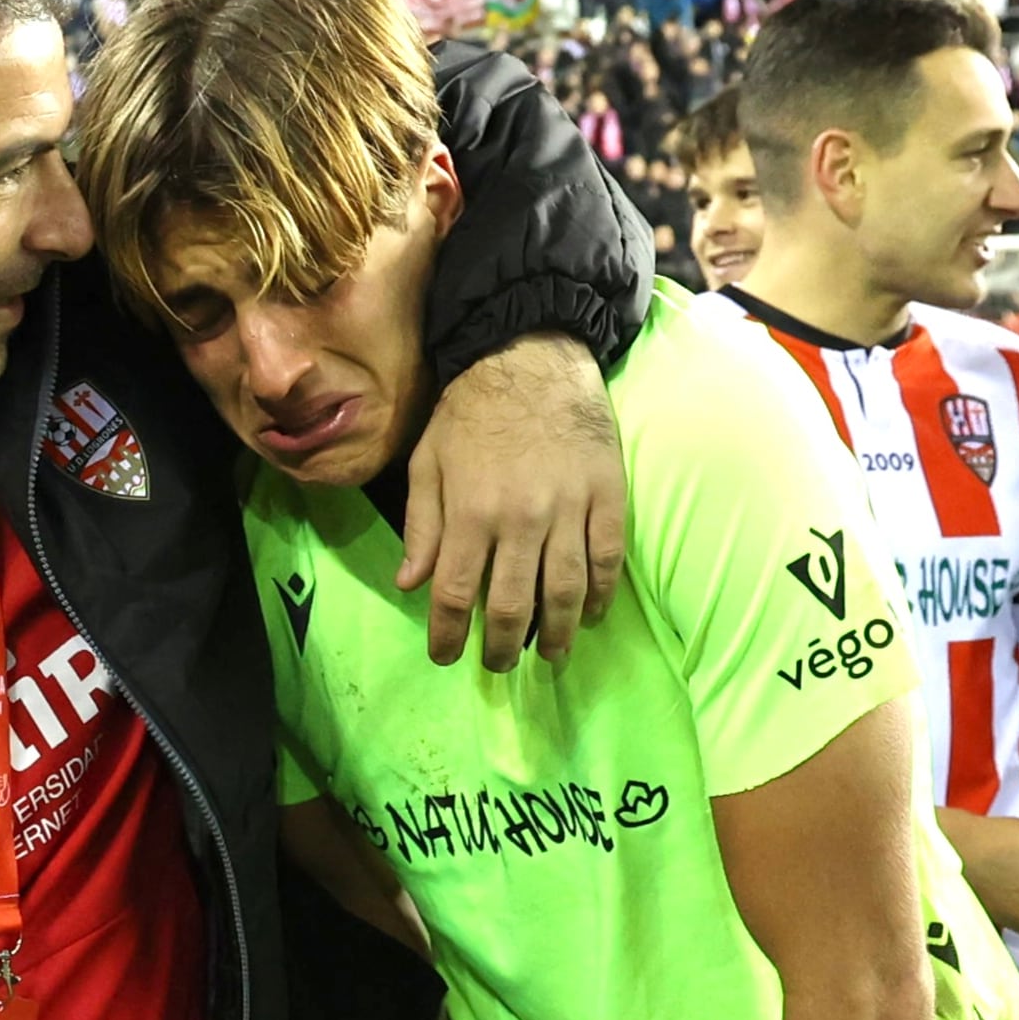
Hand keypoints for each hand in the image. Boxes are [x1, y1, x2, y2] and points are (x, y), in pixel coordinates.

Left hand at [398, 333, 625, 670]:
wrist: (531, 353)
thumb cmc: (470, 409)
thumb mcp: (427, 462)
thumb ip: (421, 526)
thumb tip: (410, 583)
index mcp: (470, 512)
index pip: (457, 594)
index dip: (449, 636)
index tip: (447, 658)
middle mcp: (520, 519)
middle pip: (513, 605)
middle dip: (503, 647)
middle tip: (499, 666)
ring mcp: (569, 509)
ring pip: (566, 591)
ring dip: (556, 634)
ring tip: (549, 656)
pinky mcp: (607, 495)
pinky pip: (607, 559)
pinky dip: (600, 595)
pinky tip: (591, 615)